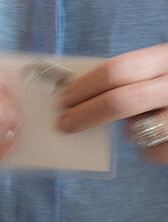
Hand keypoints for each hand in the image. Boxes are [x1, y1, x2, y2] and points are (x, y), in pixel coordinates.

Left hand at [56, 43, 167, 164]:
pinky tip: (160, 138)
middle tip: (64, 125)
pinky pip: (154, 152)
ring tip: (132, 126)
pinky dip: (147, 150)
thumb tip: (75, 95)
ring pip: (138, 130)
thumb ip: (132, 79)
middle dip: (85, 114)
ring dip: (125, 132)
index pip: (119, 69)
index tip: (63, 99)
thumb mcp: (159, 72)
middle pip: (122, 101)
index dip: (85, 86)